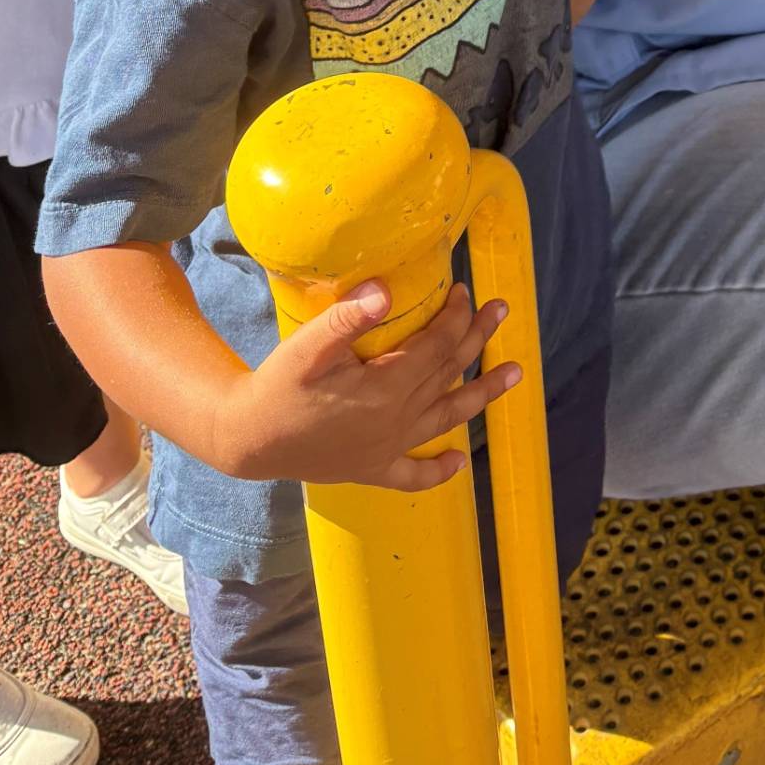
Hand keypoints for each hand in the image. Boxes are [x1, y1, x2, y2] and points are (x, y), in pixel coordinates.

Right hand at [225, 279, 519, 490]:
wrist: (248, 441)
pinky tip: (459, 463)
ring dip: (483, 394)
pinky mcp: (371, 468)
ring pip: (447, 417)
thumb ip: (349, 318)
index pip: (437, 346)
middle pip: (448, 374)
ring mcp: (386, 448)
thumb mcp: (308, 347)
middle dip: (478, 339)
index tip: (465, 290)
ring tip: (515, 375)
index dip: (456, 316)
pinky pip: (412, 474)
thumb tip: (387, 290)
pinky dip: (437, 471)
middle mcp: (396, 421)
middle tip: (502, 311)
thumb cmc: (277, 387)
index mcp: (385, 389)